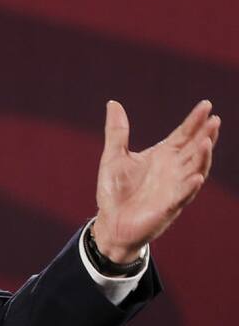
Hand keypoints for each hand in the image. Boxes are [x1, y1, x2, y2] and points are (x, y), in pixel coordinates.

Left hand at [94, 99, 220, 262]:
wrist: (110, 222)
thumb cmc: (114, 190)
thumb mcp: (113, 156)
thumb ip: (117, 131)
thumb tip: (113, 103)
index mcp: (162, 156)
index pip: (183, 134)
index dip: (195, 121)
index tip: (206, 105)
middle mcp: (173, 169)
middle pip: (194, 149)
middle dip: (205, 135)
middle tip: (214, 120)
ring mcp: (174, 188)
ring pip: (194, 170)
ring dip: (202, 157)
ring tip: (207, 141)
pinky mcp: (168, 207)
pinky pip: (182, 196)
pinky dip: (189, 187)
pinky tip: (196, 177)